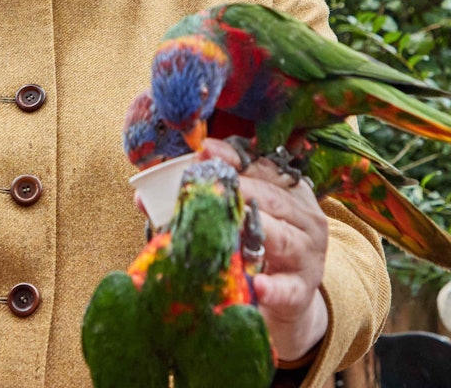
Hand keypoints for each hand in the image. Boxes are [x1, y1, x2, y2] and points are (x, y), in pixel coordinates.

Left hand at [199, 139, 328, 363]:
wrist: (286, 300)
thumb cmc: (257, 249)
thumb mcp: (236, 220)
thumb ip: (202, 202)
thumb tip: (143, 196)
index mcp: (289, 193)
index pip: (264, 168)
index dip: (234, 158)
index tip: (205, 149)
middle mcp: (304, 219)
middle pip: (273, 199)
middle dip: (243, 188)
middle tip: (213, 184)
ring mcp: (307, 256)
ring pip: (284, 237)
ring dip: (259, 229)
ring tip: (234, 223)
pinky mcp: (301, 292)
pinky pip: (288, 288)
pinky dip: (272, 287)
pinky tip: (257, 285)